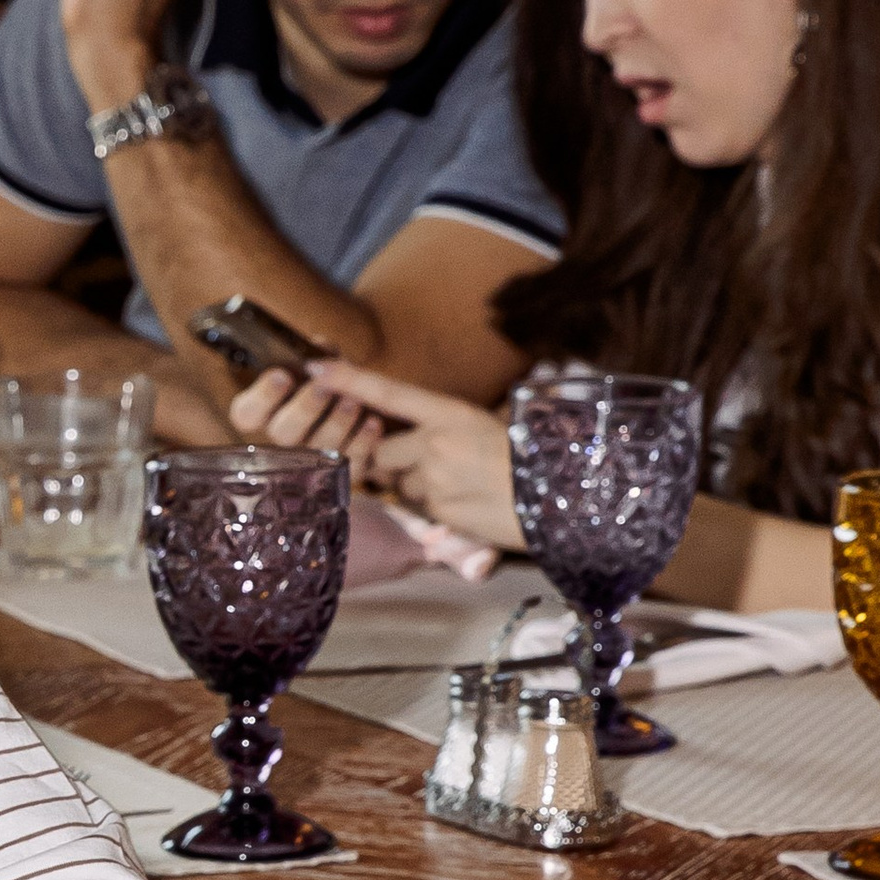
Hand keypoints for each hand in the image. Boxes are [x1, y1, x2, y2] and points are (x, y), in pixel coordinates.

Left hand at [234, 358, 521, 553]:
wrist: (564, 496)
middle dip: (393, 463)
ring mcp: (435, 478)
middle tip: (432, 465)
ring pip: (400, 485)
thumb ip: (447, 427)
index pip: (389, 392)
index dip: (350, 379)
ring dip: (417, 489)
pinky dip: (436, 511)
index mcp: (451, 411)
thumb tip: (420, 436)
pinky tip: (468, 506)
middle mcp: (436, 442)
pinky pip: (420, 511)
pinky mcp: (441, 512)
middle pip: (381, 452)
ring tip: (461, 486)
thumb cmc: (533, 457)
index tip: (315, 367)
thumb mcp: (491, 424)